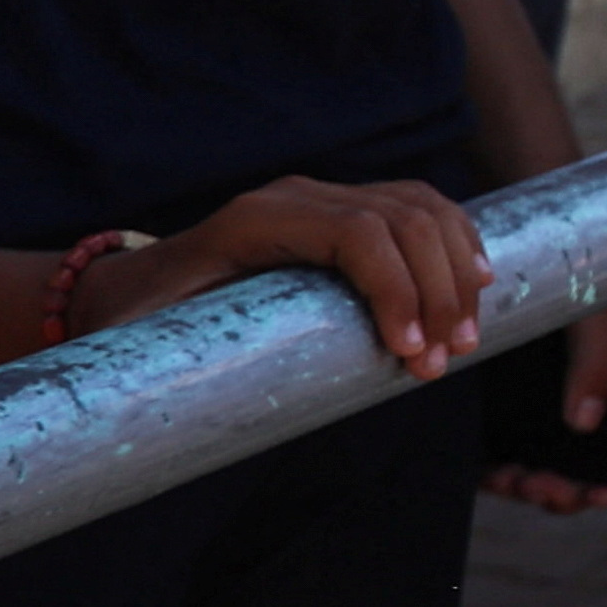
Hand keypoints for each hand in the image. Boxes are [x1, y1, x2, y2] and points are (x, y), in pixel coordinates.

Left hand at [71, 176, 489, 374]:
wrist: (130, 291)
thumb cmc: (138, 325)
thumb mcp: (146, 338)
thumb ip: (177, 361)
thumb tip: (203, 409)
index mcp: (255, 220)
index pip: (357, 232)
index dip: (398, 288)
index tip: (412, 354)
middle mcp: (296, 197)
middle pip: (403, 219)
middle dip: (439, 291)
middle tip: (445, 361)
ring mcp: (324, 199)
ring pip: (422, 209)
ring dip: (457, 272)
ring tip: (464, 338)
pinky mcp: (346, 211)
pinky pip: (421, 209)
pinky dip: (458, 244)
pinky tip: (476, 283)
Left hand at [480, 282, 606, 512]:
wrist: (539, 254)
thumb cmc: (592, 277)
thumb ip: (603, 362)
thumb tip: (583, 421)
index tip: (600, 491)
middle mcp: (596, 410)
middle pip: (590, 474)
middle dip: (568, 492)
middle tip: (543, 488)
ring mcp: (553, 414)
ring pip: (549, 474)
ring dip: (534, 488)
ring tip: (515, 480)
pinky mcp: (513, 413)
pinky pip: (509, 459)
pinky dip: (501, 474)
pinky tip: (492, 471)